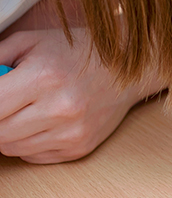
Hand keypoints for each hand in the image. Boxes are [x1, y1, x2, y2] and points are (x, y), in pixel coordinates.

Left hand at [0, 25, 160, 163]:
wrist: (133, 65)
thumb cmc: (79, 50)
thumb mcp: (33, 42)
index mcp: (44, 77)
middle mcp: (59, 108)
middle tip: (7, 105)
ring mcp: (71, 132)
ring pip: (12, 147)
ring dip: (9, 132)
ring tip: (26, 109)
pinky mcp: (79, 148)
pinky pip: (34, 155)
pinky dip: (29, 142)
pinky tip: (44, 120)